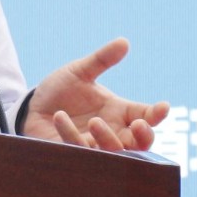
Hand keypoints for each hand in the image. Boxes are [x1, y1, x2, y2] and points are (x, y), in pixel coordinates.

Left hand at [23, 37, 169, 151]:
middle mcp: (111, 130)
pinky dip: (70, 134)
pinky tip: (60, 117)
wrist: (32, 108)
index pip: (146, 115)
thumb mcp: (80, 72)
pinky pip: (78, 149)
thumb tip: (124, 42)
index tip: (163, 107)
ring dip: (108, 138)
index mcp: (119, 111)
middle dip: (144, 137)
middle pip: (140, 143)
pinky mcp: (73, 154)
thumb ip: (102, 59)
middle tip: (140, 124)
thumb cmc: (60, 91)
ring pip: (113, 152)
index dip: (157, 114)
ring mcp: (94, 145)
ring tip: (96, 121)